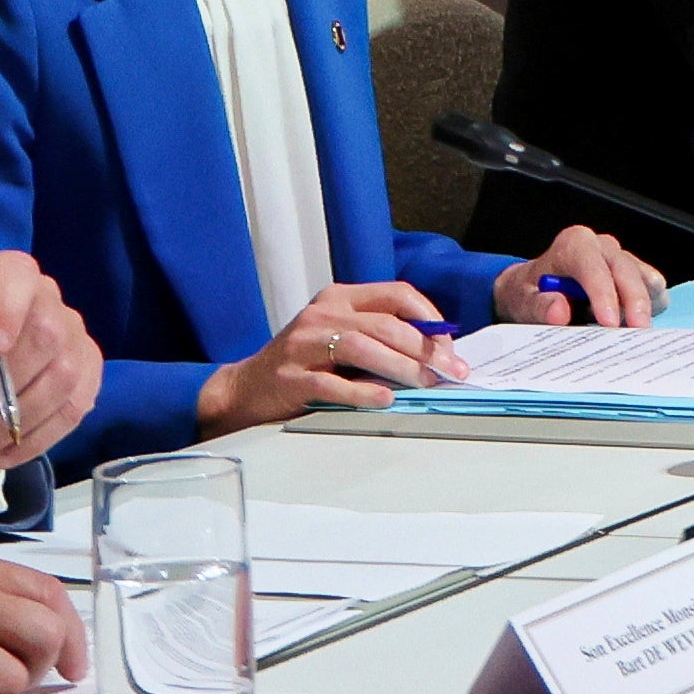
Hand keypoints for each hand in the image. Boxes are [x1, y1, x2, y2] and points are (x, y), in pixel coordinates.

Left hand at [0, 251, 98, 469]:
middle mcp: (48, 299)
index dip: (9, 307)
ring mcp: (74, 338)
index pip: (18, 276)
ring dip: (17, 418)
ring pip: (64, 377)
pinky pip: (74, 408)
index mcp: (3, 278)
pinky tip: (5, 452)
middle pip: (48, 334)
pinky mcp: (86, 376)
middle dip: (4, 381)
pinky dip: (37, 437)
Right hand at [192, 282, 451, 433]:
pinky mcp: (289, 377)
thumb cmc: (303, 364)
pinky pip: (331, 383)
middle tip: (447, 372)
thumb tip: (437, 354)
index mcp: (340, 298)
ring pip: (361, 348)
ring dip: (400, 367)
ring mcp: (302, 345)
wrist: (244, 389)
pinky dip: (362, 392)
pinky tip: (384, 399)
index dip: (429, 318)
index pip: (396, 294)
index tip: (449, 346)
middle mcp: (322, 314)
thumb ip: (380, 336)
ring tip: (425, 384)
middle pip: (384, 324)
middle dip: (423, 349)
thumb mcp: (340, 337)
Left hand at [493, 226, 663, 328]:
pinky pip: (653, 287)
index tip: (609, 322)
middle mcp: (602, 247)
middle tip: (637, 332)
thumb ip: (539, 306)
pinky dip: (652, 306)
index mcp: (574, 245)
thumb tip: (559, 311)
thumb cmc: (530, 292)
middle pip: (625, 270)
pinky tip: (640, 325)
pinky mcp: (637, 274)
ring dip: (645, 305)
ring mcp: (622, 259)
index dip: (603, 293)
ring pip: (643, 278)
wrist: (535, 290)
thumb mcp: (523, 301)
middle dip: (634, 301)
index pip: (593, 266)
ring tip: (638, 334)